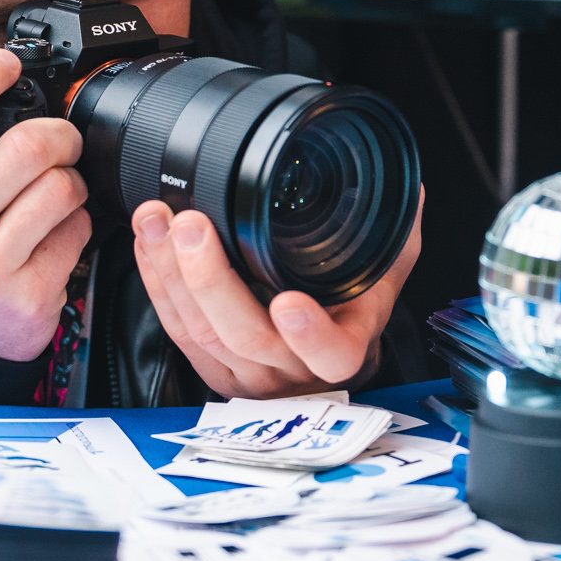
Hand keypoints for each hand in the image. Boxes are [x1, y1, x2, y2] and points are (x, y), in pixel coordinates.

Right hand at [0, 20, 91, 360]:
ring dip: (72, 179)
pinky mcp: (23, 298)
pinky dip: (78, 223)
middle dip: (58, 133)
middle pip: (24, 148)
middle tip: (59, 138)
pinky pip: (76, 232)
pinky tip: (56, 232)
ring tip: (56, 188)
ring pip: (59, 188)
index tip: (7, 62)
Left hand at [129, 189, 423, 398]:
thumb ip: (396, 232)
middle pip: (246, 337)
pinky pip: (177, 331)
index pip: (332, 355)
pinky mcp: (210, 367)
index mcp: (344, 347)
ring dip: (171, 274)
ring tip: (160, 219)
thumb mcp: (385, 273)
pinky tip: (150, 243)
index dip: (310, 335)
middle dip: (210, 279)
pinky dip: (157, 283)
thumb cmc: (354, 309)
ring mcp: (247, 373)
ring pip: (202, 334)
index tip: (290, 301)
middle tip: (193, 225)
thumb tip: (410, 187)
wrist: (325, 353)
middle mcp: (292, 369)